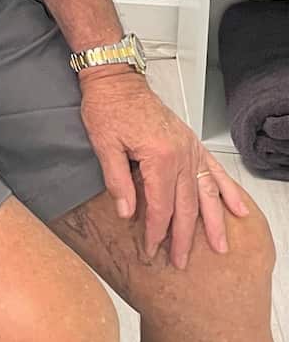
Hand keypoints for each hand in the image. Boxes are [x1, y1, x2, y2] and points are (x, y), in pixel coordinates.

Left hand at [79, 68, 248, 266]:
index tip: (151, 250)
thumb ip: (116, 181)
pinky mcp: (192, 143)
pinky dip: (227, 191)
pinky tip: (238, 209)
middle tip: (181, 261)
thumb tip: (127, 214)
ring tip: (220, 247)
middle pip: (186, 205)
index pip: (160, 205)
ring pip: (206, 193)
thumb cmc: (107, 107)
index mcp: (159, 156)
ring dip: (214, 222)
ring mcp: (190, 148)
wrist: (117, 79)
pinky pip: (214, 171)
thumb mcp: (103, 144)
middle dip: (184, 237)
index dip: (156, 231)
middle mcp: (181, 154)